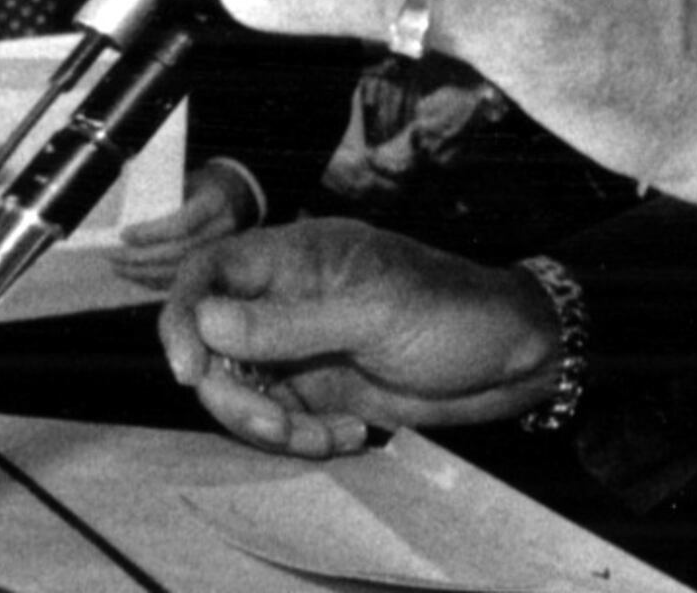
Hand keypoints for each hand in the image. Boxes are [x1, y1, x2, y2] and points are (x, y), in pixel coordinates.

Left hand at [113, 163, 260, 289]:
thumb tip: (130, 218)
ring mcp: (222, 249)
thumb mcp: (184, 180)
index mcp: (215, 201)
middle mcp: (223, 228)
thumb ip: (162, 196)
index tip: (124, 234)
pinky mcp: (215, 265)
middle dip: (140, 256)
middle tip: (112, 255)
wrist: (230, 195)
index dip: (151, 233)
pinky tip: (134, 274)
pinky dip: (153, 280)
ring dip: (142, 272)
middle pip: (178, 251)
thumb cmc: (199, 186)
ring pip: (178, 270)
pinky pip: (180, 279)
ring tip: (117, 266)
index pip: (183, 223)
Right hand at [160, 218, 558, 455]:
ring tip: (326, 435)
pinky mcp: (317, 388)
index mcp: (298, 258)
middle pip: (211, 347)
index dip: (182, 318)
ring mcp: (299, 347)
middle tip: (280, 425)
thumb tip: (205, 322)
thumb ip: (290, 323)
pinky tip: (349, 435)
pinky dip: (300, 438)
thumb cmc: (456, 316)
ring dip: (270, 426)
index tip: (189, 372)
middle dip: (234, 395)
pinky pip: (276, 420)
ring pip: (240, 391)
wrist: (514, 360)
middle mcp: (287, 300)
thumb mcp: (376, 315)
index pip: (210, 272)